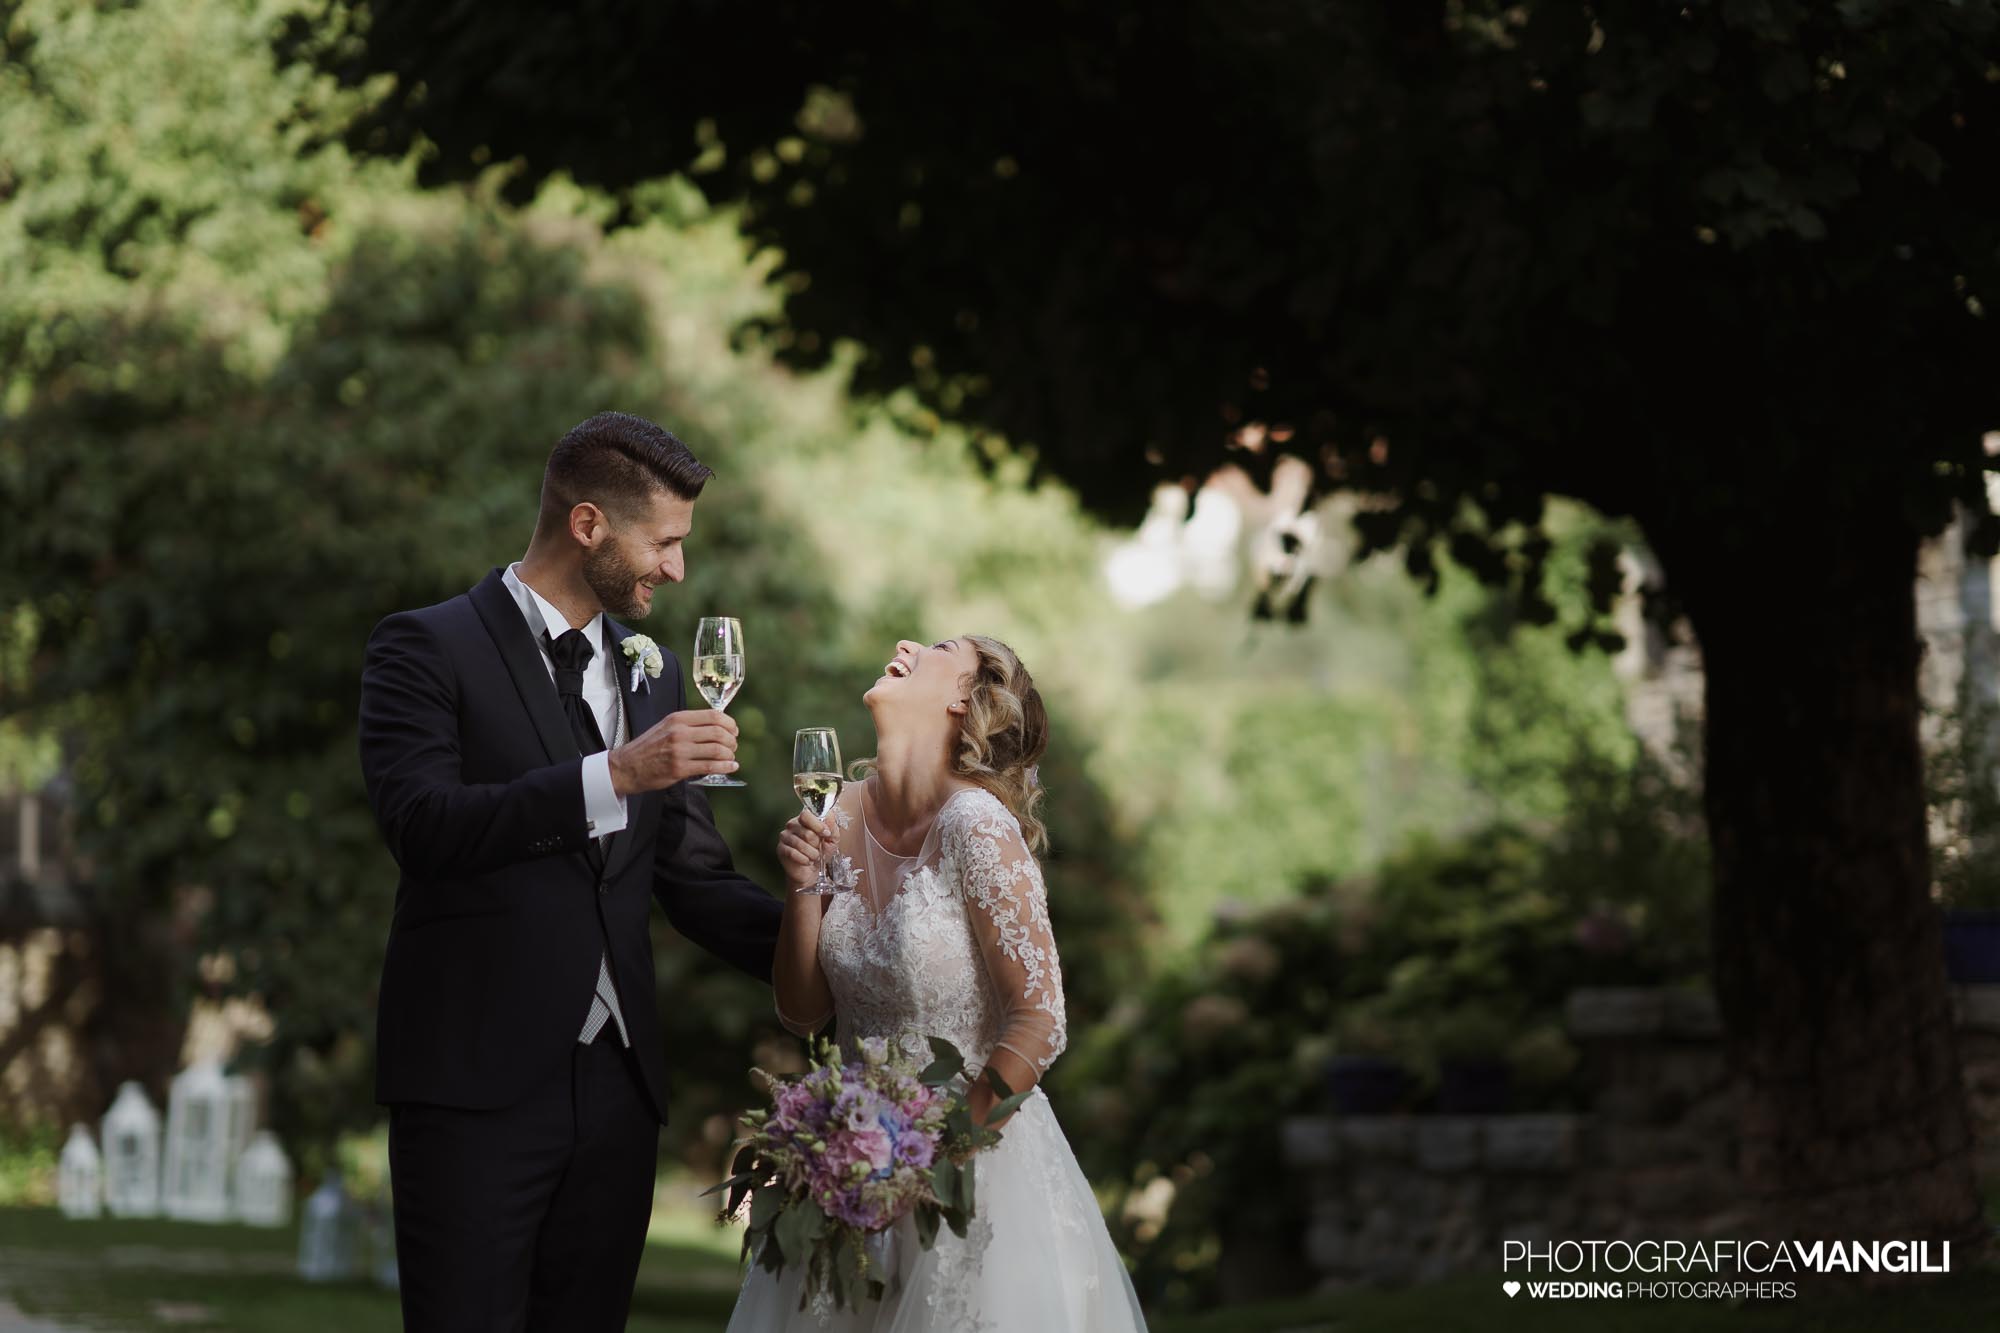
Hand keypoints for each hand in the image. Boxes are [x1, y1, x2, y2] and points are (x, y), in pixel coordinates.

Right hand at [608, 709, 738, 793]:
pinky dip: (725, 767)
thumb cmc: (648, 748)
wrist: (626, 766)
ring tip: (731, 758)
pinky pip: (710, 766)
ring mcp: (680, 750)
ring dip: (730, 755)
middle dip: (732, 740)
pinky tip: (730, 767)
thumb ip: (688, 725)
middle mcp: (680, 732)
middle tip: (733, 746)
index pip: (714, 715)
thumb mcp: (666, 727)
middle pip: (719, 732)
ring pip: (717, 749)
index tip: (734, 730)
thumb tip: (716, 727)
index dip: (729, 723)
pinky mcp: (679, 768)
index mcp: (678, 719)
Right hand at [777, 809, 839, 892]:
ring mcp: (785, 837)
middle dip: (816, 844)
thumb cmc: (820, 852)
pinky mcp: (781, 849)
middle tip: (818, 848)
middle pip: (806, 832)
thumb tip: (829, 814)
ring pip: (800, 844)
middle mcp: (792, 825)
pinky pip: (793, 853)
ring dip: (812, 854)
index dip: (818, 825)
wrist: (811, 870)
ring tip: (814, 856)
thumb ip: (832, 826)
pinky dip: (804, 859)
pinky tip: (807, 861)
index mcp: (804, 819)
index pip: (806, 815)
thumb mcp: (832, 838)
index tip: (826, 834)